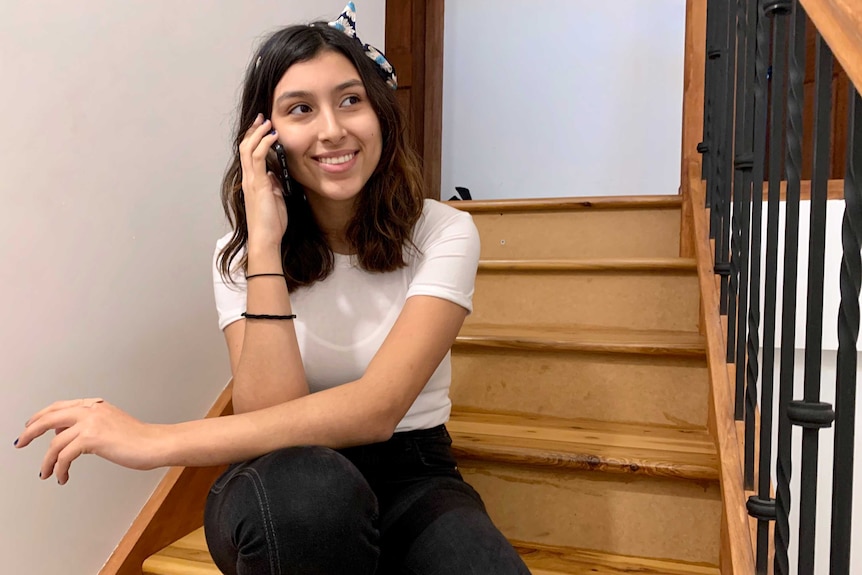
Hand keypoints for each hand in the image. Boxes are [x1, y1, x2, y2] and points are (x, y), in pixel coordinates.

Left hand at [14, 398, 166, 484]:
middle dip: (31, 432)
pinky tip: (62, 476)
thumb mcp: (111, 426)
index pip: (60, 407)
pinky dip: (59, 469)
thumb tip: (66, 435)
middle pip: (50, 417)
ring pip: (55, 443)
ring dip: (47, 462)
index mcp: (95, 406)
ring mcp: (91, 423)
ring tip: (46, 473)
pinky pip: (64, 456)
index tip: (30, 426)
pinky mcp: (92, 439)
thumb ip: (89, 427)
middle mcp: (91, 411)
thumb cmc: (139, 439)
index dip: (41, 416)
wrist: (155, 444)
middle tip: (21, 443)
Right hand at [240, 113, 287, 250]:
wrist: (266, 238)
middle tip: (262, 118)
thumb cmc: (271, 223)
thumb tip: (274, 175)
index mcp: (252, 182)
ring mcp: (251, 181)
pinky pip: (257, 158)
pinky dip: (264, 144)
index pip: (248, 154)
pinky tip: (273, 137)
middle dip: (253, 130)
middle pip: (245, 147)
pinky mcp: (258, 184)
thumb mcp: (274, 199)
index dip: (254, 138)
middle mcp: (248, 179)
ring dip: (258, 133)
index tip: (262, 127)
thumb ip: (272, 185)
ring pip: (248, 149)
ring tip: (267, 122)